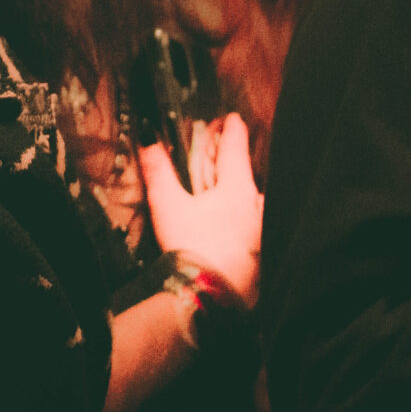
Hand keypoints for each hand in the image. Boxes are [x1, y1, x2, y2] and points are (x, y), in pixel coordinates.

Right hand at [140, 113, 262, 308]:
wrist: (211, 292)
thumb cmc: (193, 245)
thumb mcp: (168, 204)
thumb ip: (159, 170)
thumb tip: (148, 139)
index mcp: (237, 189)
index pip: (236, 151)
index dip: (232, 131)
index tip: (232, 119)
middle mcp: (256, 206)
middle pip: (250, 176)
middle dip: (238, 164)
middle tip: (226, 157)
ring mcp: (262, 230)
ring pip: (257, 204)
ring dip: (246, 195)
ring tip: (233, 195)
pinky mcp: (261, 253)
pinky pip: (257, 227)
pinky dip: (247, 220)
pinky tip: (238, 229)